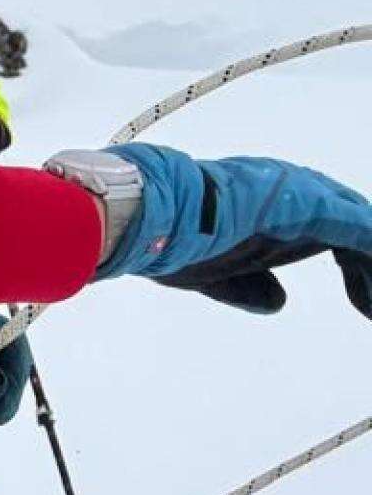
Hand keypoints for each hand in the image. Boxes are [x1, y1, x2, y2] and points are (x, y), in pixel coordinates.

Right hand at [58, 145, 371, 315]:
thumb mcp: (213, 273)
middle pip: (351, 229)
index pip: (329, 231)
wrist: (145, 213)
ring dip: (370, 267)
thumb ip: (249, 285)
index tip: (363, 299)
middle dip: (368, 268)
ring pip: (360, 227)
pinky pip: (357, 226)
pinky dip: (371, 247)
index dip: (354, 265)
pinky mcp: (305, 203)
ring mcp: (300, 194)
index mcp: (270, 206)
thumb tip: (279, 301)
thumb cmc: (165, 238)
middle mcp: (291, 193)